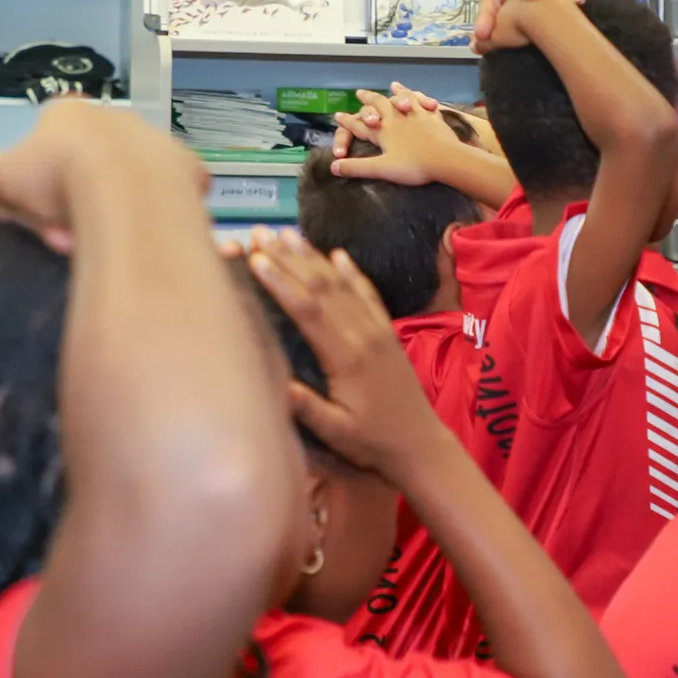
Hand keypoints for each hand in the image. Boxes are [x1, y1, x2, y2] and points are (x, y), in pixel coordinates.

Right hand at [0, 99, 199, 253]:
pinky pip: (171, 195)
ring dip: (119, 204)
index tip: (39, 205)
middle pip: (93, 158)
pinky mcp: (188, 171)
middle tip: (68, 229)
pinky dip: (159, 214)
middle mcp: (116, 118)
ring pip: (134, 177)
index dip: (40, 176)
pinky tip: (144, 234)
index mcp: (67, 113)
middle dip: (82, 192)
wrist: (121, 188)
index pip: (49, 140)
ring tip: (103, 237)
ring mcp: (156, 141)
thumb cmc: (54, 180)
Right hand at [245, 230, 449, 479]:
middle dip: (289, 258)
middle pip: (322, 287)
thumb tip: (272, 381)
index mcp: (346, 358)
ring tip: (287, 233)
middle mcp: (363, 335)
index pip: (308, 310)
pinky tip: (337, 254)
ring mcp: (378, 330)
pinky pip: (368, 294)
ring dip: (313, 256)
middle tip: (260, 234)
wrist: (420, 444)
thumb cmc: (372, 442)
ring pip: (343, 284)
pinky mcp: (388, 333)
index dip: (281, 282)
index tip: (256, 259)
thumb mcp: (336, 433)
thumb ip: (306, 407)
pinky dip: (352, 271)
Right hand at [331, 90, 476, 186]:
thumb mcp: (382, 169)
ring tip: (392, 85)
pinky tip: (419, 94)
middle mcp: (396, 116)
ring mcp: (415, 113)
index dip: (347, 121)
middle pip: (378, 103)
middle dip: (368, 99)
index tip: (338, 116)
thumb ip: (357, 167)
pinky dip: (418, 95)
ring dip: (395, 92)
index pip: (359, 123)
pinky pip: (422, 101)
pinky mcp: (432, 115)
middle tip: (359, 92)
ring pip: (402, 98)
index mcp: (383, 129)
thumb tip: (333, 166)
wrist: (447, 159)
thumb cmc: (413, 166)